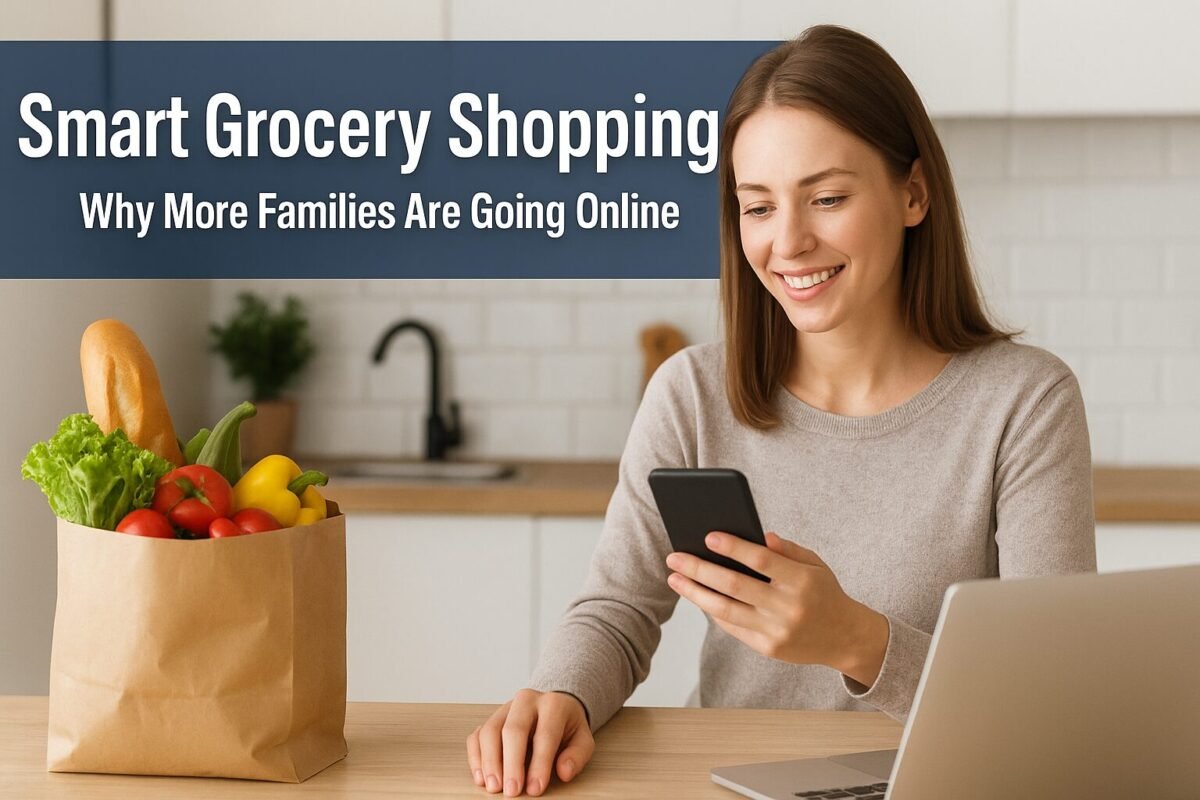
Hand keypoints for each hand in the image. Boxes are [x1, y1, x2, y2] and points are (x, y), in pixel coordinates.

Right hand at [466, 689, 593, 795]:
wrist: (554, 706)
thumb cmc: (567, 727)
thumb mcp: (582, 739)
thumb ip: (577, 755)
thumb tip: (564, 771)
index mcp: (553, 704)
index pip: (545, 734)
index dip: (539, 764)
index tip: (535, 788)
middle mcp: (526, 700)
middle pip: (513, 730)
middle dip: (511, 763)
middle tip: (512, 790)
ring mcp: (505, 708)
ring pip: (490, 731)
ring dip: (490, 762)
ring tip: (494, 786)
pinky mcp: (491, 718)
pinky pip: (477, 735)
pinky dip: (476, 757)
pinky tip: (482, 777)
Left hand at [665, 531, 888, 686]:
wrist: (846, 638)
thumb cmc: (824, 593)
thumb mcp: (815, 564)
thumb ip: (786, 549)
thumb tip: (757, 535)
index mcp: (802, 581)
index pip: (762, 560)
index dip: (734, 548)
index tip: (708, 536)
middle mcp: (788, 607)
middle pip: (735, 586)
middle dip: (700, 569)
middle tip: (675, 557)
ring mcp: (777, 631)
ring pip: (725, 610)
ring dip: (695, 593)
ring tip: (675, 578)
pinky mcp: (768, 648)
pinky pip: (732, 627)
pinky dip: (712, 610)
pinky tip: (697, 596)